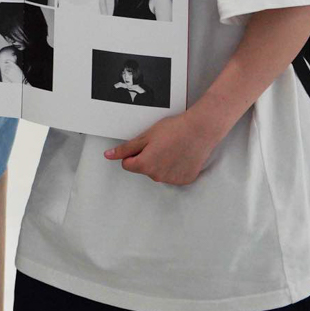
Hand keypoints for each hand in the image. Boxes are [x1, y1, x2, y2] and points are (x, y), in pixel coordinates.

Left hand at [103, 110, 228, 184]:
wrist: (201, 130)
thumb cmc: (174, 130)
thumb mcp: (145, 136)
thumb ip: (126, 149)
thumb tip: (108, 156)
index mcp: (144, 165)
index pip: (127, 164)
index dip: (133, 154)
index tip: (145, 145)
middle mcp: (157, 176)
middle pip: (144, 169)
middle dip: (148, 158)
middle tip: (161, 144)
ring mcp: (172, 180)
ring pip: (158, 173)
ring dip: (161, 163)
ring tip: (173, 148)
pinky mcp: (185, 180)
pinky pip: (173, 175)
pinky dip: (175, 167)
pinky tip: (181, 155)